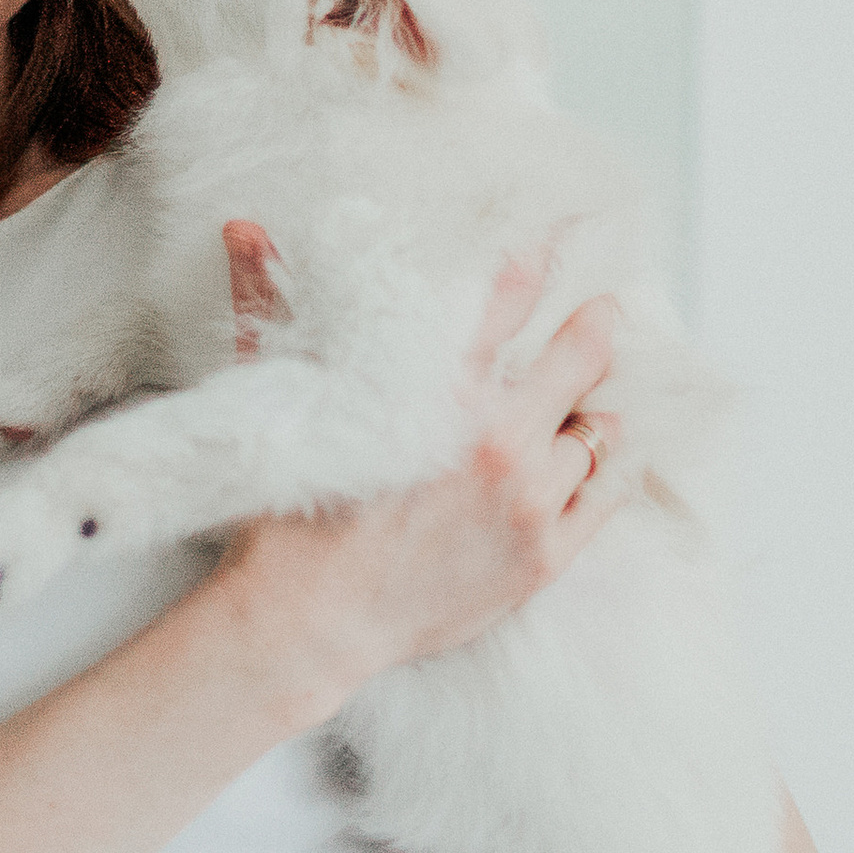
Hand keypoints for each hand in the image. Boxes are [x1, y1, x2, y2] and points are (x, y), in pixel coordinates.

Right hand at [215, 244, 630, 697]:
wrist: (307, 624)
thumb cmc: (288, 516)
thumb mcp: (283, 398)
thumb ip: (268, 305)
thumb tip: (244, 228)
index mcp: (437, 394)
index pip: (507, 302)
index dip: (540, 262)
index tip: (559, 239)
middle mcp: (496, 442)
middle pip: (581, 359)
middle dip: (594, 329)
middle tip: (604, 310)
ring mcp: (529, 502)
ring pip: (596, 432)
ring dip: (588, 413)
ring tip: (582, 402)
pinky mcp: (545, 557)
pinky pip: (609, 495)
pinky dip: (607, 468)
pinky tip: (596, 455)